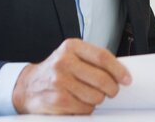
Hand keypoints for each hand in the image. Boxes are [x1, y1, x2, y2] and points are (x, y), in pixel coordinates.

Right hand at [12, 38, 131, 114]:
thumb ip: (92, 59)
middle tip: (112, 91)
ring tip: (90, 95)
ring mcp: (59, 81)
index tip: (126, 79)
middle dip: (112, 89)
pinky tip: (79, 102)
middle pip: (102, 79)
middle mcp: (64, 62)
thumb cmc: (55, 70)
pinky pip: (84, 109)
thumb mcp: (72, 56)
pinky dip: (87, 109)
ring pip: (95, 96)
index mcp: (71, 47)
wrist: (28, 86)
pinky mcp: (57, 99)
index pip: (103, 57)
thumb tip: (120, 72)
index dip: (119, 70)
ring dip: (97, 99)